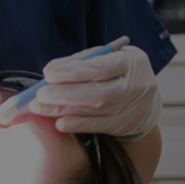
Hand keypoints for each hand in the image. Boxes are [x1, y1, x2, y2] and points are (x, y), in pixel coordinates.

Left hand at [30, 44, 160, 140]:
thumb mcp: (106, 57)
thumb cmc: (118, 71)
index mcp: (129, 62)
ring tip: (40, 107)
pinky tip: (59, 123)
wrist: (145, 97)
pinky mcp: (123, 125)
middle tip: (39, 95)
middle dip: (65, 94)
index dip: (74, 72)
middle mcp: (134, 86)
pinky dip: (77, 125)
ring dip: (64, 110)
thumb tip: (49, 71)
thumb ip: (79, 61)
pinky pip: (98, 126)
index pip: (101, 67)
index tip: (49, 75)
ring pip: (95, 111)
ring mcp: (131, 108)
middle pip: (97, 92)